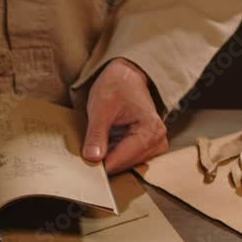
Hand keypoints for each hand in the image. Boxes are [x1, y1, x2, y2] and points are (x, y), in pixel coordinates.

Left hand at [81, 58, 168, 173]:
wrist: (127, 76)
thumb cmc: (116, 87)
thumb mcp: (101, 108)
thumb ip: (97, 135)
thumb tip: (92, 158)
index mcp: (150, 131)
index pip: (121, 160)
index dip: (100, 164)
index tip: (83, 163)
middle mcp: (158, 142)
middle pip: (123, 164)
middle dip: (104, 160)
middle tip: (86, 151)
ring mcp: (154, 146)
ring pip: (123, 164)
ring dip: (107, 157)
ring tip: (95, 143)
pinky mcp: (147, 148)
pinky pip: (125, 159)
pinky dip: (112, 154)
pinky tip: (103, 144)